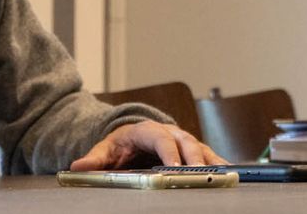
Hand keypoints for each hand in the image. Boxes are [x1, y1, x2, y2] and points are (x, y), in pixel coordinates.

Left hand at [69, 120, 226, 170]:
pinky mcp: (193, 150)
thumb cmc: (121, 144)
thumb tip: (77, 166)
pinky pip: (208, 156)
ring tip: (222, 175)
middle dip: (193, 159)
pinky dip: (218, 164)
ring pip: (201, 148)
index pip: (161, 139)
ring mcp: (184, 141)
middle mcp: (170, 133)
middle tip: (199, 174)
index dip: (168, 153)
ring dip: (211, 161)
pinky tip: (228, 175)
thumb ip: (94, 158)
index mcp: (149, 130)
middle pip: (186, 142)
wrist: (132, 136)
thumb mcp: (105, 149)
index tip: (173, 168)